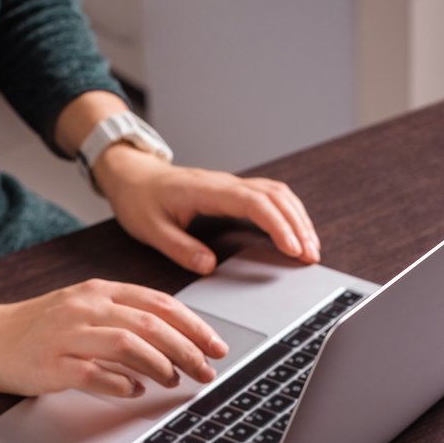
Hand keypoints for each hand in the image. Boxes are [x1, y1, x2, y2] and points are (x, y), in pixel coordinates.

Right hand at [0, 279, 227, 396]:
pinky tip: (134, 391)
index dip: (194, 326)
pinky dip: (121, 384)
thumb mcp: (84, 310)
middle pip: (151, 325)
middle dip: (187, 350)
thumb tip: (173, 341)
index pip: (159, 304)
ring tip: (173, 382)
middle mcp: (86, 307)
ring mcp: (68, 334)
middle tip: (206, 371)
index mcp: (99, 292)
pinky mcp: (53, 363)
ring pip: (129, 345)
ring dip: (160, 366)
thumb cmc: (37, 329)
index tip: (216, 346)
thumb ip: (124, 319)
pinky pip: (96, 374)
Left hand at [92, 146, 321, 273]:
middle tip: (311, 257)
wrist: (133, 176)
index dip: (278, 225)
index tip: (292, 249)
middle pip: (275, 196)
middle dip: (298, 225)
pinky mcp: (233, 191)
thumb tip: (209, 265)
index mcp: (206, 191)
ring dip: (298, 218)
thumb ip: (179, 248)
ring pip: (277, 193)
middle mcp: (224, 183)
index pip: (254, 203)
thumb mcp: (150, 229)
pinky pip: (269, 196)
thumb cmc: (140, 201)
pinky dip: (288, 213)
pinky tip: (295, 231)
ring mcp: (231, 184)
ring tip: (310, 248)